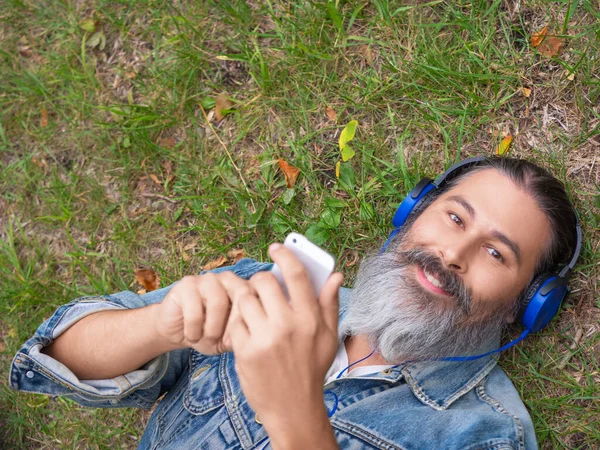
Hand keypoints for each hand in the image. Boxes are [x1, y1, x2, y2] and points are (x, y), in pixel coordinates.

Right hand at [154, 272, 248, 354]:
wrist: (176, 331)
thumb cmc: (207, 333)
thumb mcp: (229, 339)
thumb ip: (243, 334)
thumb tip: (254, 336)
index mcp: (243, 288)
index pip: (257, 298)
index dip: (249, 322)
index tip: (238, 341)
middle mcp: (228, 279)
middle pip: (242, 295)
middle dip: (234, 324)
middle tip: (224, 342)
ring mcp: (207, 279)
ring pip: (218, 302)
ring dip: (213, 329)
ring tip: (207, 339)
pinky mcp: (186, 285)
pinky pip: (195, 310)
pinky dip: (194, 329)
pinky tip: (192, 336)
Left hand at [229, 243, 342, 449]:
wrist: (292, 407)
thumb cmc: (311, 368)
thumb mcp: (327, 337)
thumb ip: (329, 304)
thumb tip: (335, 275)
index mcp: (311, 318)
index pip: (296, 275)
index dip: (285, 255)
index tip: (275, 247)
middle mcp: (288, 325)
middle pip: (264, 281)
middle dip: (261, 282)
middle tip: (263, 290)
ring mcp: (264, 338)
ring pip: (245, 299)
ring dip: (248, 301)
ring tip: (255, 313)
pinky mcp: (245, 350)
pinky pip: (235, 321)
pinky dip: (239, 323)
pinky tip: (248, 333)